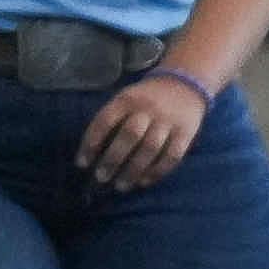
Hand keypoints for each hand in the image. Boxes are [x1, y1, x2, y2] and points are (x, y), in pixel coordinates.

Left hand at [78, 71, 207, 191]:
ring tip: (121, 186)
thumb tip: (92, 151)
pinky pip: (172, 155)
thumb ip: (111, 119)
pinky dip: (158, 171)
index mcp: (126, 100)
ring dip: (134, 170)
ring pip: (150, 148)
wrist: (185, 82)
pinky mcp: (186, 132)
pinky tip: (144, 181)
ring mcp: (168, 120)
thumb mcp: (125, 98)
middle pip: (129, 136)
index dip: (91, 143)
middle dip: (113, 160)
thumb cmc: (146, 97)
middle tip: (101, 178)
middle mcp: (147, 109)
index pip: (104, 121)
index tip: (82, 164)